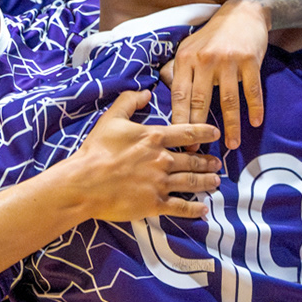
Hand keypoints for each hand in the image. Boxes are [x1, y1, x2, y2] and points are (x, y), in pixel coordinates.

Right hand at [65, 91, 221, 220]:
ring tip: (216, 182)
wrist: (84, 182)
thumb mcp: (111, 118)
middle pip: (193, 160)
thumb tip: (146, 92)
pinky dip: (194, 208)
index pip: (188, 132)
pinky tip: (203, 209)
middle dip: (208, 162)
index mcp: (154, 137)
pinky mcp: (154, 203)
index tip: (216, 134)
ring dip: (206, 181)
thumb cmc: (96, 150)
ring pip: (192, 182)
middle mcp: (163, 160)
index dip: (205, 132)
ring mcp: (160, 183)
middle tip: (217, 164)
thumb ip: (130, 101)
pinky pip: (181, 207)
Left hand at [165, 0, 270, 148]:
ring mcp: (228, 60)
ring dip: (230, 125)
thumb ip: (177, 69)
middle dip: (198, 129)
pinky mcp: (250, 59)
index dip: (178, 120)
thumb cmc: (213, 36)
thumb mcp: (189, 47)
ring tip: (231, 145)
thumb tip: (161, 91)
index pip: (179, 94)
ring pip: (228, 100)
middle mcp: (204, 59)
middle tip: (198, 151)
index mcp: (186, 58)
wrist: (243, 13)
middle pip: (200, 101)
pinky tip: (255, 123)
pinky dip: (254, 108)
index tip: (178, 141)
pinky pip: (252, 90)